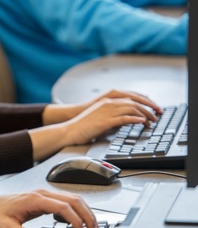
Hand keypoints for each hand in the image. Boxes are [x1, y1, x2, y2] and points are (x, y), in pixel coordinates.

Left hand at [0, 189, 99, 227]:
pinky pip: (65, 201)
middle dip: (87, 215)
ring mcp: (42, 195)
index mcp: (34, 200)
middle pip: (73, 200)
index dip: (77, 220)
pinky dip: (76, 210)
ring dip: (84, 212)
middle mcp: (41, 194)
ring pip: (71, 198)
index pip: (63, 207)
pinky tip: (77, 222)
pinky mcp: (42, 199)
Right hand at [44, 89, 160, 123]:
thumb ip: (114, 115)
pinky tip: (141, 122)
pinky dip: (135, 119)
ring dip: (144, 114)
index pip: (130, 97)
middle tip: (157, 114)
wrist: (70, 130)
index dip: (144, 101)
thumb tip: (127, 119)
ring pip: (131, 108)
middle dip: (148, 107)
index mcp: (107, 101)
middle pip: (134, 101)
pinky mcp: (105, 121)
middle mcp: (108, 103)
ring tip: (152, 121)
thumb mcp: (101, 117)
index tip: (153, 107)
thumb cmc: (83, 125)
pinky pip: (124, 118)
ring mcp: (106, 111)